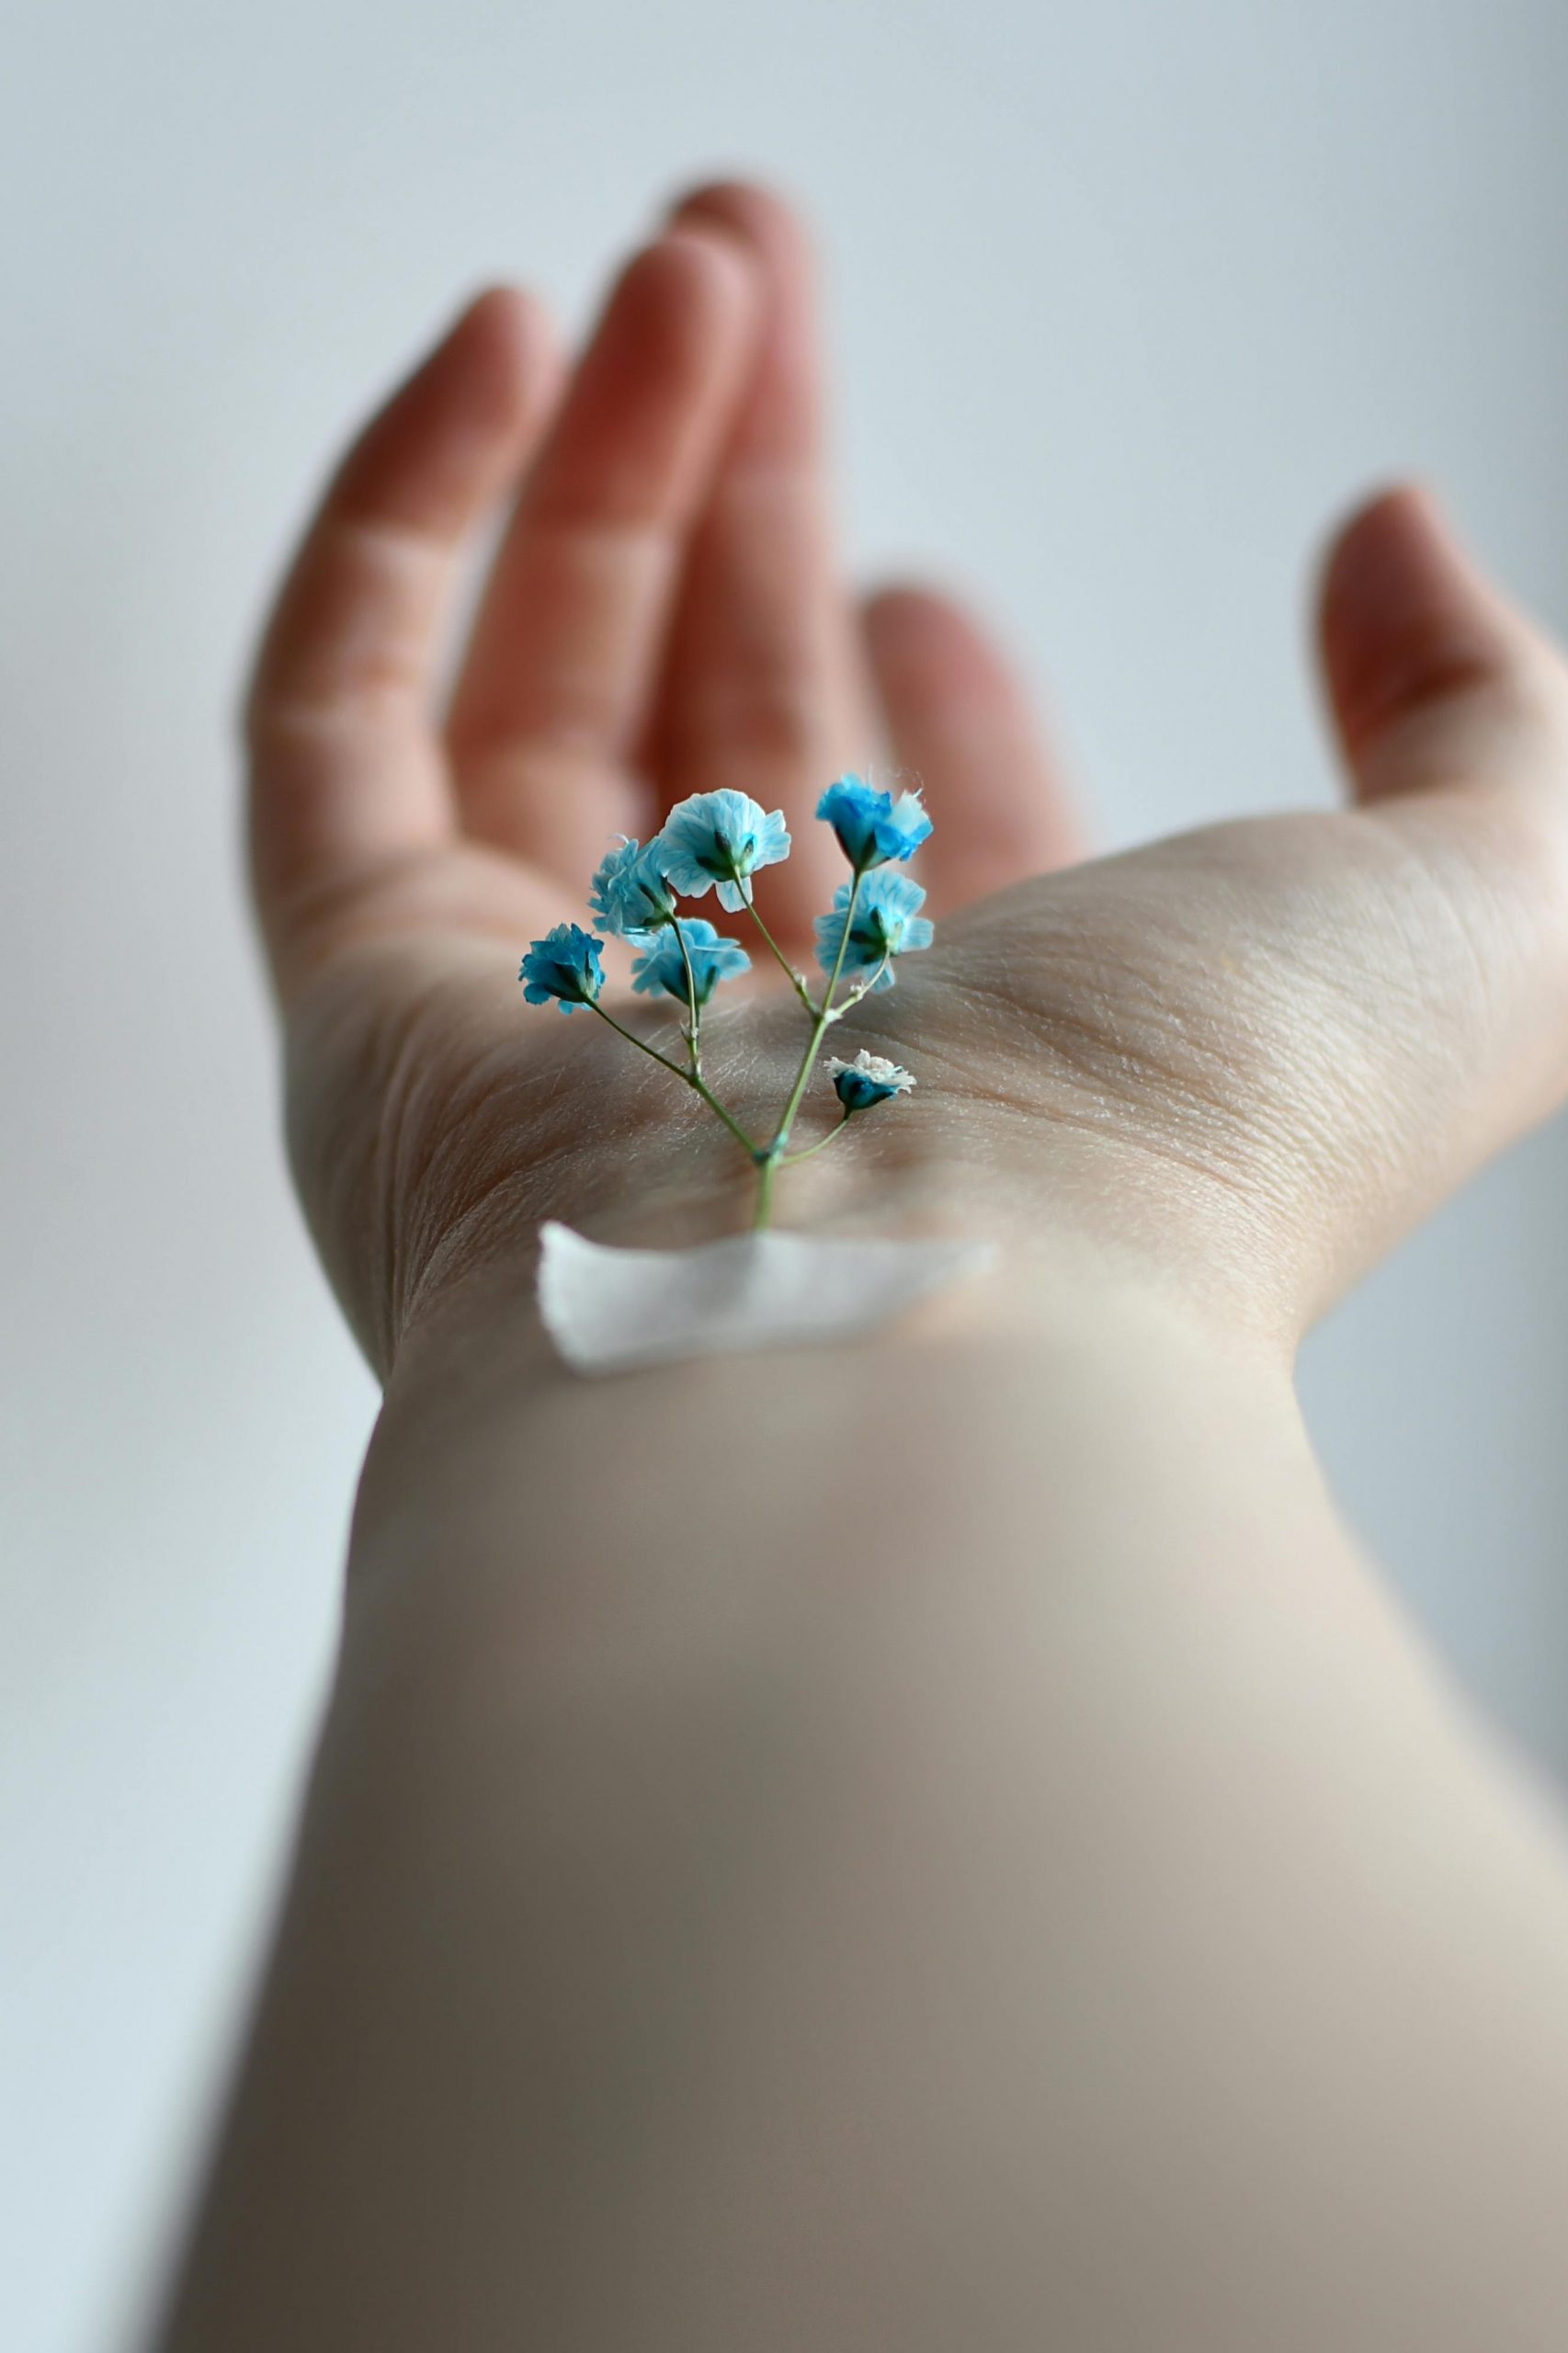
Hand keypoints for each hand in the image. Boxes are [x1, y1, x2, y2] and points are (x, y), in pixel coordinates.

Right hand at [247, 179, 1567, 1374]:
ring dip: (601, 464)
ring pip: (535, 704)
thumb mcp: (1474, 912)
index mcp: (965, 1094)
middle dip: (735, 504)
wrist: (904, 1339)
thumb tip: (1391, 537)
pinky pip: (333, 721)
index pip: (908, 894)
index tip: (922, 586)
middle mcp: (738, 1084)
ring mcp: (530, 1049)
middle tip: (754, 283)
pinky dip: (402, 520)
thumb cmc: (1196, 1154)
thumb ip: (1487, 717)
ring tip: (684, 259)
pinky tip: (509, 340)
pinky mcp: (361, 1004)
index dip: (916, 727)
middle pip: (706, 750)